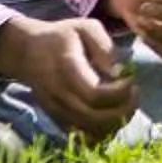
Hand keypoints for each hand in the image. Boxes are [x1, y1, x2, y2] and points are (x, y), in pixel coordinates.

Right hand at [0, 15, 139, 140]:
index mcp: (67, 68)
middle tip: (135, 96)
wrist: (26, 52)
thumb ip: (104, 45)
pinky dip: (102, 132)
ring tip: (127, 106)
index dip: (119, 93)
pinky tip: (113, 117)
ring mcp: (56, 109)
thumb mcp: (85, 27)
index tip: (131, 80)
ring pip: (88, 130)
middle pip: (93, 117)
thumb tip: (117, 71)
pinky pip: (81, 135)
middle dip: (122, 111)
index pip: (94, 93)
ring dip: (115, 123)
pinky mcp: (56, 118)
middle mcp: (59, 93)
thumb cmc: (61, 37)